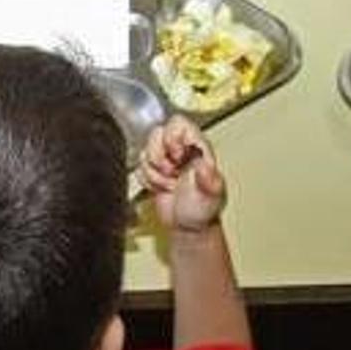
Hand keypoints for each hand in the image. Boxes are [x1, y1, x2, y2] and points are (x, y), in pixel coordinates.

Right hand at [137, 116, 225, 232]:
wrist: (188, 226)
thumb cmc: (203, 209)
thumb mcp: (211, 194)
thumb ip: (209, 178)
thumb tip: (204, 163)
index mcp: (198, 147)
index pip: (179, 123)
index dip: (172, 138)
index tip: (177, 156)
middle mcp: (181, 149)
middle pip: (157, 134)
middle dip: (159, 157)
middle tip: (172, 172)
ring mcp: (165, 159)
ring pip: (145, 150)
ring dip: (153, 171)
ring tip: (169, 183)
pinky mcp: (152, 170)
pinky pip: (139, 166)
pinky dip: (147, 180)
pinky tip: (160, 187)